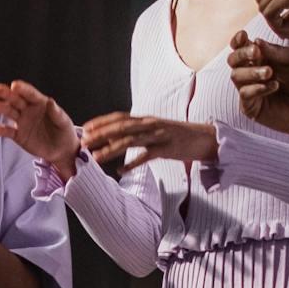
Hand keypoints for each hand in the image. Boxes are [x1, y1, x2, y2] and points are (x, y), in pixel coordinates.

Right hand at [0, 79, 79, 173]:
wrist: (61, 150)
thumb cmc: (64, 131)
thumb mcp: (64, 122)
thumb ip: (57, 113)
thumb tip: (50, 102)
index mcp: (40, 103)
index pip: (30, 94)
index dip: (22, 89)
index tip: (14, 85)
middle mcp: (28, 110)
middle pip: (16, 100)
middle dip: (6, 94)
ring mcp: (22, 122)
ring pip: (9, 112)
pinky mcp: (18, 135)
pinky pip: (8, 131)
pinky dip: (1, 130)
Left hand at [78, 111, 217, 172]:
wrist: (204, 138)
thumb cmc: (177, 136)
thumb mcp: (154, 131)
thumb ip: (135, 133)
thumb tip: (113, 140)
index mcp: (146, 119)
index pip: (119, 117)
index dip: (102, 121)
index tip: (86, 127)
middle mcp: (150, 124)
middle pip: (121, 127)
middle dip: (100, 134)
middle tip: (84, 142)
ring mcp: (158, 136)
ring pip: (130, 141)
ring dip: (110, 149)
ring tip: (96, 157)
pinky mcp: (167, 149)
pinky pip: (147, 156)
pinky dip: (132, 163)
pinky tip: (121, 170)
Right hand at [228, 33, 288, 155]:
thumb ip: (276, 51)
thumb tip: (255, 41)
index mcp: (261, 59)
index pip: (241, 47)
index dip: (238, 41)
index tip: (243, 35)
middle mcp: (252, 74)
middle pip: (233, 60)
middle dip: (242, 54)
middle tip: (256, 53)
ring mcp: (250, 91)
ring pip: (236, 76)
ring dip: (251, 71)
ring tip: (270, 72)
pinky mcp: (251, 108)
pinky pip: (244, 94)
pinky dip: (257, 88)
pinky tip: (274, 86)